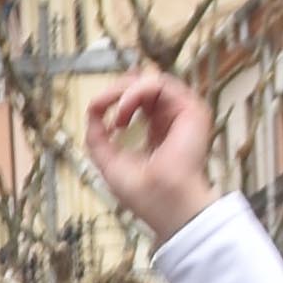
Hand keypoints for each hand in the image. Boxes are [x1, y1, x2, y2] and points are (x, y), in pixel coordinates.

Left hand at [82, 70, 221, 241]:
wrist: (164, 203)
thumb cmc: (143, 192)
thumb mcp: (108, 160)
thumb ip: (97, 136)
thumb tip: (92, 110)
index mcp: (157, 130)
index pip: (137, 98)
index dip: (114, 97)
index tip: (96, 110)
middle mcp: (172, 118)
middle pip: (142, 84)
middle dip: (116, 90)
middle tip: (100, 104)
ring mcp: (182, 113)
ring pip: (151, 80)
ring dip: (124, 91)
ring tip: (117, 114)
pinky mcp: (191, 109)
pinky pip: (160, 83)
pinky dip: (135, 92)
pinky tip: (124, 111)